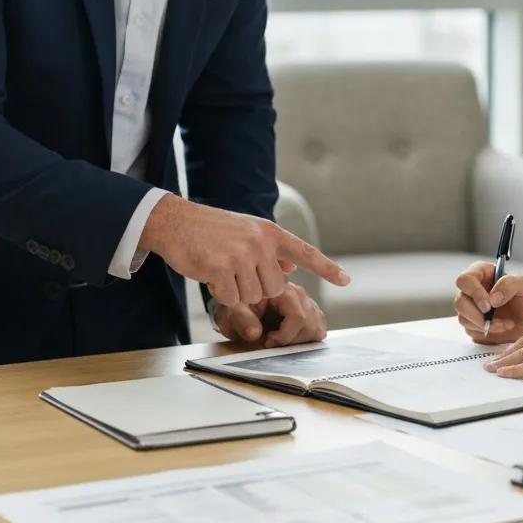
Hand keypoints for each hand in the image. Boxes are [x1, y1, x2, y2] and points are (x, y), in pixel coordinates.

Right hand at [140, 194, 348, 305]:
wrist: (176, 222)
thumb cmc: (211, 230)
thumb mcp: (247, 233)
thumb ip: (270, 250)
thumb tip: (291, 266)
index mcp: (269, 232)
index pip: (304, 251)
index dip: (326, 268)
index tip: (346, 280)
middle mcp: (261, 242)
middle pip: (274, 288)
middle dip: (256, 289)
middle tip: (236, 273)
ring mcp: (242, 255)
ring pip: (254, 297)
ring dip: (237, 293)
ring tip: (222, 270)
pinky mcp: (223, 269)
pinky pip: (232, 300)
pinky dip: (222, 296)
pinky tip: (211, 276)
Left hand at [212, 283, 326, 347]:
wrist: (238, 309)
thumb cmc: (236, 310)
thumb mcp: (232, 314)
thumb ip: (242, 321)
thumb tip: (255, 333)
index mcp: (281, 289)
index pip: (298, 316)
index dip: (285, 336)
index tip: (268, 342)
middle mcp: (298, 293)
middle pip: (311, 323)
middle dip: (293, 340)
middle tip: (273, 342)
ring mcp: (306, 302)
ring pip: (318, 326)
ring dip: (301, 340)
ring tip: (281, 340)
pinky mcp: (310, 311)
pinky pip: (320, 326)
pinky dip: (308, 337)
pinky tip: (290, 338)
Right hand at [453, 261, 522, 343]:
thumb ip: (509, 284)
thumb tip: (493, 298)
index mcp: (481, 274)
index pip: (465, 280)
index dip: (473, 293)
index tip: (488, 305)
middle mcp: (472, 290)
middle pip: (460, 302)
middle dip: (476, 314)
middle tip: (493, 318)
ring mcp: (472, 308)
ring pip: (463, 318)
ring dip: (484, 324)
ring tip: (505, 323)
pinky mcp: (474, 325)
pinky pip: (471, 330)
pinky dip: (487, 332)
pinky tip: (503, 327)